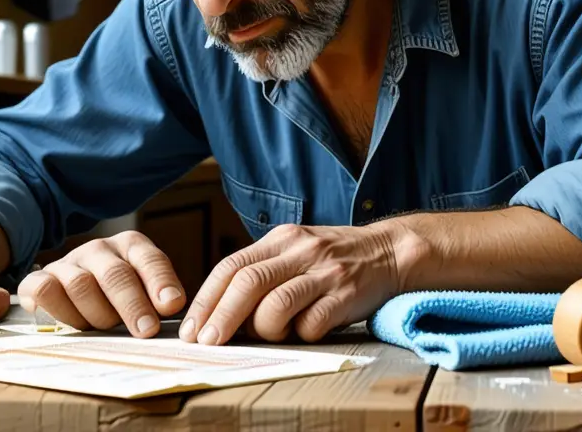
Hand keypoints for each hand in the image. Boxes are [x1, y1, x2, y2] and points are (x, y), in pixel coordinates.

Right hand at [17, 231, 185, 337]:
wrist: (67, 296)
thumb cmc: (115, 301)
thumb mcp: (143, 297)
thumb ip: (157, 303)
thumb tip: (173, 310)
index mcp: (130, 247)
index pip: (150, 260)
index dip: (160, 282)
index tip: (171, 305)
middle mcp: (99, 250)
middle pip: (116, 274)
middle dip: (132, 304)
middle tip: (145, 330)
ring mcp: (68, 262)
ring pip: (81, 284)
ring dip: (97, 314)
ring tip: (105, 331)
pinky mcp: (39, 278)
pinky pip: (44, 289)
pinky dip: (58, 308)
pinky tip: (68, 324)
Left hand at [179, 223, 400, 344]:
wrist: (388, 252)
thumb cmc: (331, 260)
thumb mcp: (295, 251)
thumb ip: (261, 272)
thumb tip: (219, 312)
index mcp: (280, 239)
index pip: (232, 266)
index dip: (207, 299)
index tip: (192, 328)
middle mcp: (300, 251)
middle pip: (248, 283)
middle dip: (222, 317)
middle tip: (209, 343)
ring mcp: (324, 272)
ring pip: (277, 304)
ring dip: (262, 330)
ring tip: (267, 337)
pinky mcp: (346, 296)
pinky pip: (312, 323)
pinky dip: (300, 335)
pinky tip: (304, 332)